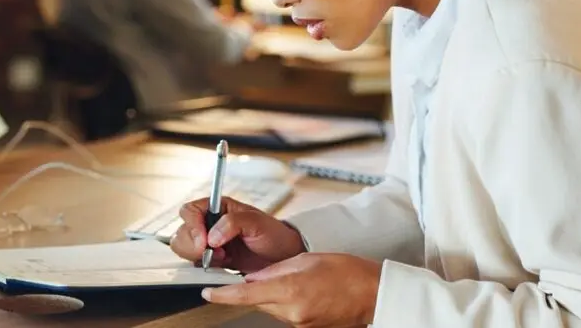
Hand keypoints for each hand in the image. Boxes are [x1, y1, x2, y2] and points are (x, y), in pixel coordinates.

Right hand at [169, 197, 305, 273]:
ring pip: (185, 249)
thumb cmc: (274, 234)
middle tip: (211, 253)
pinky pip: (197, 265)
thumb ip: (232, 223)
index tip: (204, 240)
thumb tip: (212, 235)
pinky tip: (222, 267)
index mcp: (218, 208)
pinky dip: (204, 269)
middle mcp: (210, 224)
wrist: (285, 257)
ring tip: (222, 259)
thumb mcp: (256, 222)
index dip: (192, 225)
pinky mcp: (215, 261)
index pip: (190, 211)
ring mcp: (211, 244)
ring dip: (198, 257)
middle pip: (182, 232)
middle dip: (193, 245)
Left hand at [203, 253, 382, 327]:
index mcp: (290, 290)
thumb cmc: (347, 272)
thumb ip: (275, 270)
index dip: (222, 295)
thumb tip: (253, 276)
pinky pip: (286, 315)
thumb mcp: (306, 259)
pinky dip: (287, 302)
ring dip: (274, 295)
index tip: (208, 292)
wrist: (372, 293)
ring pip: (272, 308)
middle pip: (258, 302)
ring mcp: (299, 324)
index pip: (245, 295)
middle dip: (254, 289)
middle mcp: (292, 312)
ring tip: (297, 280)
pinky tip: (304, 292)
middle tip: (267, 274)